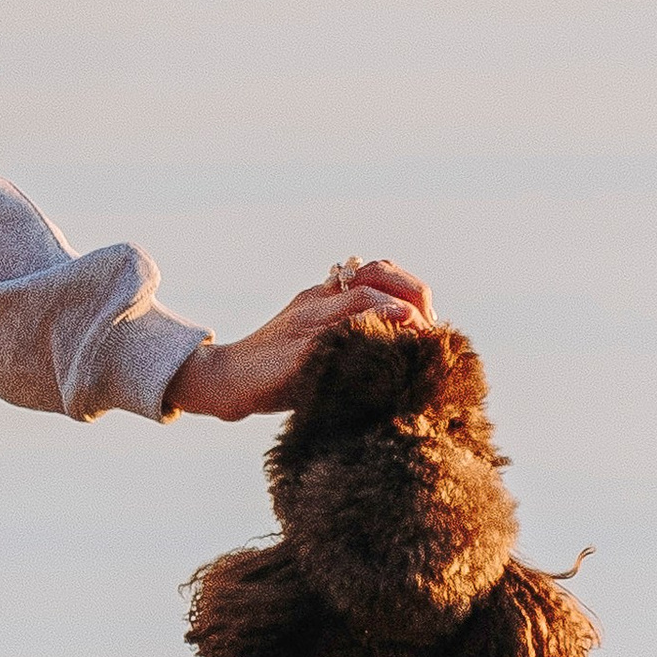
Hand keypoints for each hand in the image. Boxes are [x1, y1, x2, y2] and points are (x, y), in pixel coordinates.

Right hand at [167, 257, 435, 422]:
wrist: (224, 380)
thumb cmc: (270, 371)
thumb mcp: (309, 346)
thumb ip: (341, 339)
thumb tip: (387, 351)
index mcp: (319, 298)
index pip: (372, 276)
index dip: (405, 290)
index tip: (426, 319)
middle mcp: (316, 302)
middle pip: (374, 280)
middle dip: (411, 296)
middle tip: (432, 325)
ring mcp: (308, 322)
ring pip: (363, 299)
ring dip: (400, 311)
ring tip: (424, 329)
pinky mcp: (302, 348)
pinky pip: (343, 332)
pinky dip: (373, 331)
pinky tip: (393, 344)